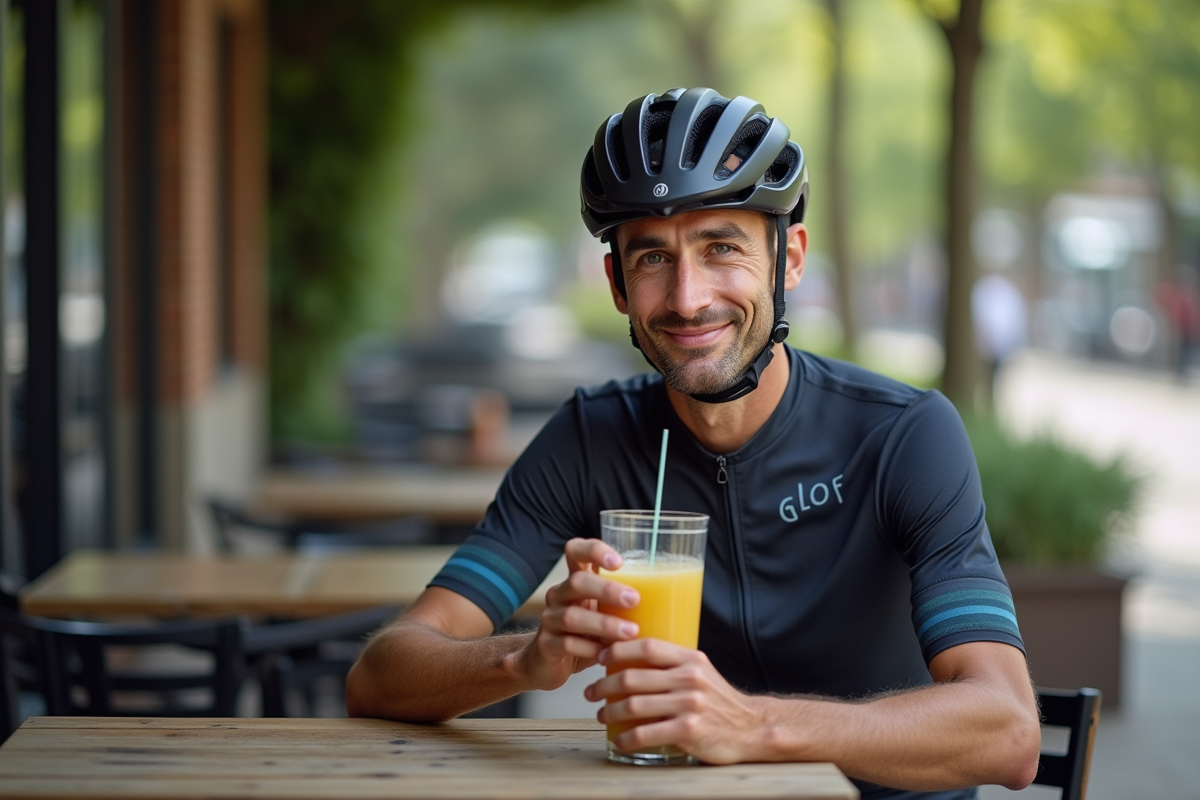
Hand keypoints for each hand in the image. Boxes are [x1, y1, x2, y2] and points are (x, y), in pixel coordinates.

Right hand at [511, 538, 641, 690]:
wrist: (550, 664)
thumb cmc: (588, 634)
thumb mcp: (606, 614)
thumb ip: (626, 604)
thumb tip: (674, 600)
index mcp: (576, 580)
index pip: (575, 550)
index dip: (594, 550)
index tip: (619, 562)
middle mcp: (559, 595)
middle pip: (577, 582)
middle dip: (607, 589)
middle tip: (634, 600)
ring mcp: (549, 619)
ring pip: (572, 616)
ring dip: (604, 624)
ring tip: (630, 632)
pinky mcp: (546, 645)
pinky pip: (566, 644)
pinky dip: (589, 650)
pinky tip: (606, 655)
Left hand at [585, 638, 763, 764]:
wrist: (751, 728)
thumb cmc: (719, 700)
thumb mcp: (701, 671)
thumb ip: (673, 663)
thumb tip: (632, 654)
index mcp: (690, 659)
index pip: (647, 646)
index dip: (618, 649)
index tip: (600, 657)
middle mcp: (690, 679)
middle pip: (633, 677)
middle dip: (604, 685)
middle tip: (591, 692)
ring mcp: (689, 706)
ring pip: (634, 705)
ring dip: (610, 711)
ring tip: (602, 715)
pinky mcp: (689, 732)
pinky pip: (646, 734)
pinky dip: (626, 738)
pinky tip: (620, 740)